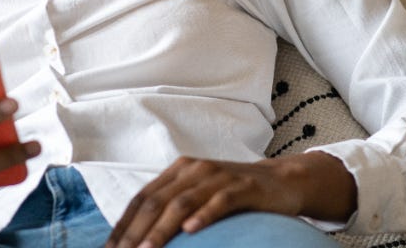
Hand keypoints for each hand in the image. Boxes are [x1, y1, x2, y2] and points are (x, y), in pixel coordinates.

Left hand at [105, 153, 355, 247]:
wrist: (281, 180)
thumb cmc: (234, 193)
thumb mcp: (199, 194)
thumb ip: (172, 207)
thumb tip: (140, 235)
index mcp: (179, 171)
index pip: (143, 198)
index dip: (124, 223)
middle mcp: (194, 170)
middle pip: (157, 201)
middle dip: (136, 230)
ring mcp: (218, 177)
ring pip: (182, 202)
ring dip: (162, 229)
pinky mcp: (243, 187)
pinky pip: (220, 201)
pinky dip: (204, 215)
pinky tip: (191, 230)